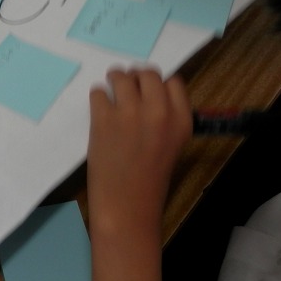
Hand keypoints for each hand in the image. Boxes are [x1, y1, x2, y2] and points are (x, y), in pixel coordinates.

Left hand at [86, 67, 190, 280]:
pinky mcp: (104, 118)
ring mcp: (130, 113)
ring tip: (111, 93)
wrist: (127, 207)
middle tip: (127, 89)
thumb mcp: (172, 144)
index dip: (158, 85)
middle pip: (147, 73)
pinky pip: (98, 91)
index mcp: (182, 120)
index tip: (149, 93)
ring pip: (120, 75)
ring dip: (114, 81)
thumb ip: (165, 117)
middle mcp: (159, 111)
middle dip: (136, 78)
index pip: (173, 81)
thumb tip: (147, 92)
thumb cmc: (150, 180)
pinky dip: (98, 98)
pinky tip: (100, 112)